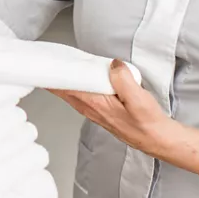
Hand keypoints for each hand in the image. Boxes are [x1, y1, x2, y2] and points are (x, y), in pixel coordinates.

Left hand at [50, 61, 174, 155]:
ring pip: (71, 93)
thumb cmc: (147, 123)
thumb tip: (113, 64)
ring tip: (59, 65)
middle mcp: (90, 108)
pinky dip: (75, 85)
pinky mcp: (100, 110)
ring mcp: (94, 110)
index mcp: (95, 103)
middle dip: (53, 75)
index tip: (42, 63)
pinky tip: (80, 78)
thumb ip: (123, 79)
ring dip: (63, 81)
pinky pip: (81, 94)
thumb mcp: (138, 99)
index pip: (65, 87)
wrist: (156, 138)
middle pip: (63, 89)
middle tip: (47, 59)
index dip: (52, 76)